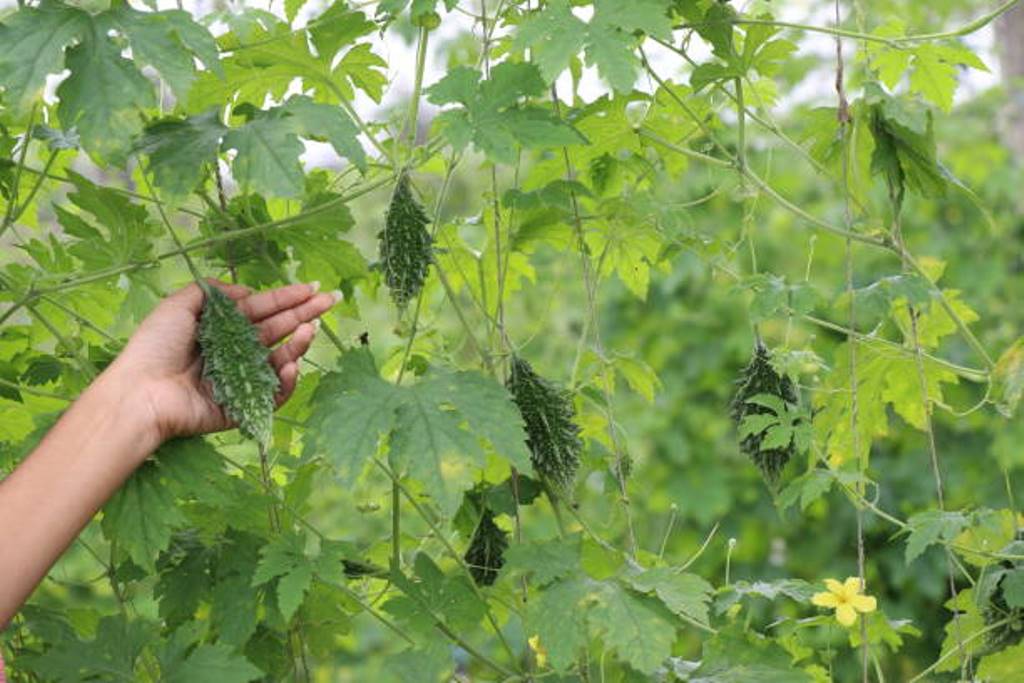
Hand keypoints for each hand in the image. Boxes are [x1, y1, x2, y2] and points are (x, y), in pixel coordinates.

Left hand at [103, 279, 336, 445]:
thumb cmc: (154, 347)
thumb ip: (211, 292)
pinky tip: (291, 365)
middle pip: (278, 330)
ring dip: (298, 344)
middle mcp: (235, 352)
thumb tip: (246, 290)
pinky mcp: (243, 407)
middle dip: (305, 314)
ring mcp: (241, 379)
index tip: (312, 288)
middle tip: (330, 301)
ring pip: (280, 359)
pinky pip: (273, 395)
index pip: (262, 309)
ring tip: (309, 331)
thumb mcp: (177, 306)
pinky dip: (286, 381)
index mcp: (222, 328)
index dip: (287, 298)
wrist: (141, 392)